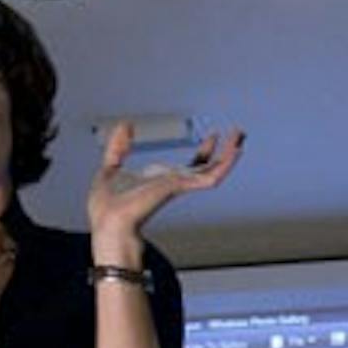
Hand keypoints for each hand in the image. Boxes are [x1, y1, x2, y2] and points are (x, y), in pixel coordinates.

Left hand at [87, 122, 243, 242]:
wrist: (108, 222)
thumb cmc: (107, 207)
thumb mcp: (110, 167)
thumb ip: (118, 146)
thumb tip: (124, 125)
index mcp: (162, 181)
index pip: (191, 166)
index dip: (204, 151)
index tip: (213, 136)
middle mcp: (174, 184)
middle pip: (208, 166)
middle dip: (224, 151)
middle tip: (238, 134)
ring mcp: (179, 186)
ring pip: (213, 170)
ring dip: (229, 153)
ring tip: (240, 136)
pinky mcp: (180, 187)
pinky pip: (209, 176)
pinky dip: (224, 165)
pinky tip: (235, 152)